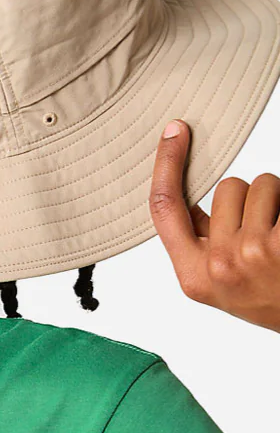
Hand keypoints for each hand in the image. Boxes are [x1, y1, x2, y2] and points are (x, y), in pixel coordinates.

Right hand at [150, 119, 279, 331]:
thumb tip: (190, 192)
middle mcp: (218, 266)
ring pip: (261, 185)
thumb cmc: (270, 300)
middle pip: (226, 187)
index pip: (164, 209)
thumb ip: (200, 243)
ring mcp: (252, 254)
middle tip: (265, 233)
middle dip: (248, 197)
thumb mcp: (219, 282)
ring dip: (277, 199)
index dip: (166, 165)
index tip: (175, 132)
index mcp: (192, 277)